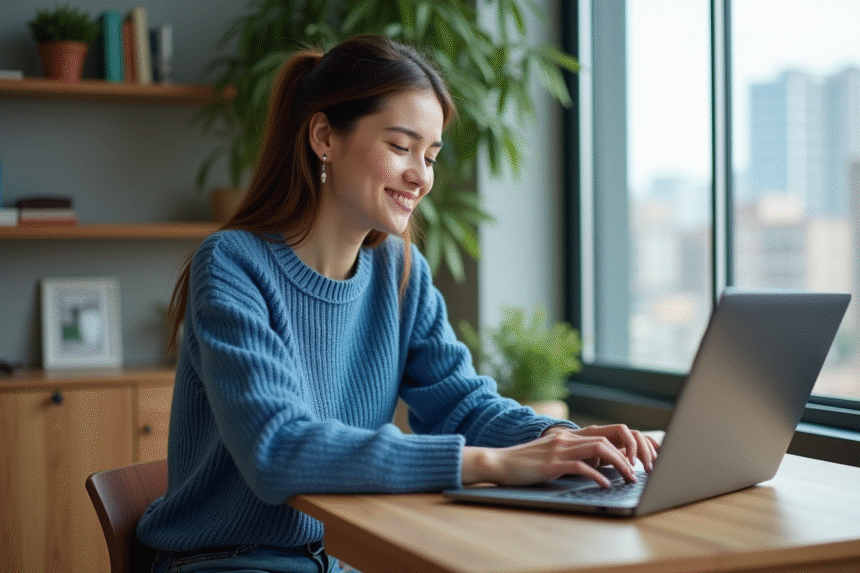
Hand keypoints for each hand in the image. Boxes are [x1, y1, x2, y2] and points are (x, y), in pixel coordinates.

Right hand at [461, 424, 658, 488]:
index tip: (637, 460)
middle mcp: (567, 438)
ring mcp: (559, 449)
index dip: (626, 443)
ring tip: (629, 477)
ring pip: (598, 449)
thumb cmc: (527, 462)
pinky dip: (596, 475)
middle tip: (640, 471)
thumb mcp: (554, 454)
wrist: (500, 462)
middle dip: (629, 454)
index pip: (606, 432)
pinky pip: (579, 466)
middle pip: (607, 438)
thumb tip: (600, 464)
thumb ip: (575, 454)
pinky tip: (605, 485)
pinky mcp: (551, 464)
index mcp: (569, 435)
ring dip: (619, 464)